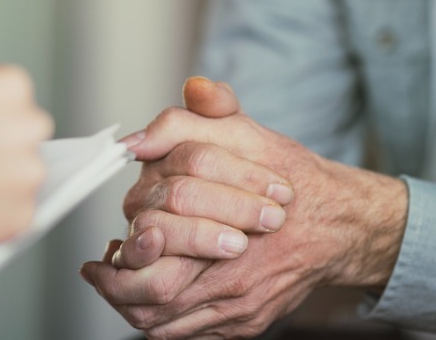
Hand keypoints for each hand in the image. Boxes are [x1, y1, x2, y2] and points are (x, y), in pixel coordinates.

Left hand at [81, 77, 407, 338]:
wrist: (337, 222)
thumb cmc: (289, 177)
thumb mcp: (247, 132)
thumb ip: (197, 117)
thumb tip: (152, 126)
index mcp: (225, 223)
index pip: (156, 242)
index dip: (125, 250)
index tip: (103, 250)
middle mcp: (232, 273)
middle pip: (155, 293)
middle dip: (118, 285)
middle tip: (97, 272)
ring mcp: (240, 305)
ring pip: (166, 320)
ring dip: (132, 305)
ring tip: (112, 287)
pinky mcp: (246, 324)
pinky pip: (189, 336)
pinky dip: (161, 322)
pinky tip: (147, 303)